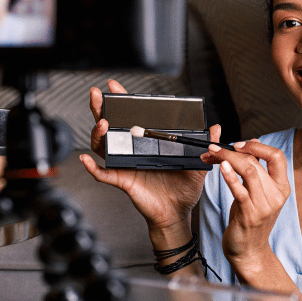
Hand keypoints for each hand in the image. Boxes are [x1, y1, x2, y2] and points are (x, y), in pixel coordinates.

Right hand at [80, 79, 217, 231]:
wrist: (178, 213)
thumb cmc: (184, 190)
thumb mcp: (197, 164)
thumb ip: (205, 144)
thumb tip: (215, 128)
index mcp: (147, 143)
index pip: (132, 117)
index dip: (122, 102)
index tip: (115, 87)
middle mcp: (132, 151)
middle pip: (110, 126)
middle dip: (101, 109)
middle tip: (97, 94)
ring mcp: (125, 165)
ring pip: (103, 146)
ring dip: (98, 134)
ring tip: (102, 123)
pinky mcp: (124, 181)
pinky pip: (104, 174)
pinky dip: (93, 168)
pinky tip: (86, 159)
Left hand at [206, 140, 291, 279]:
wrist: (249, 252)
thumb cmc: (250, 221)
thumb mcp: (258, 193)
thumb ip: (257, 170)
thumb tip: (252, 143)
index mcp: (282, 187)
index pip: (277, 156)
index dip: (257, 146)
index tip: (239, 144)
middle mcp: (276, 195)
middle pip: (257, 162)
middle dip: (232, 151)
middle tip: (214, 148)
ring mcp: (264, 205)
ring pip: (249, 171)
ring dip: (227, 159)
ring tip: (212, 154)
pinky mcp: (249, 214)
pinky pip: (240, 190)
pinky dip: (230, 176)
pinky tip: (220, 167)